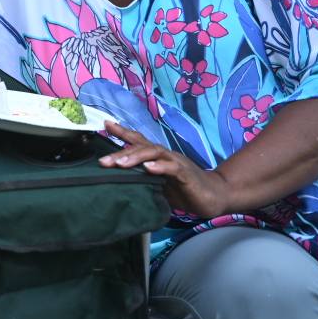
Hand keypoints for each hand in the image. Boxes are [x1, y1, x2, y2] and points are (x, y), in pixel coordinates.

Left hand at [98, 122, 230, 217]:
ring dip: (136, 157)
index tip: (106, 124)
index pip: (139, 141)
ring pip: (154, 153)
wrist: (214, 195)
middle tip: (103, 161)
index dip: (123, 132)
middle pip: (141, 147)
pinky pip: (172, 167)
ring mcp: (176, 162)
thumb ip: (144, 181)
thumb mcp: (160, 185)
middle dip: (121, 152)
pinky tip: (149, 168)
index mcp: (158, 157)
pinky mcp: (186, 173)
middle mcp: (165, 155)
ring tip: (121, 163)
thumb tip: (120, 184)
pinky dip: (160, 167)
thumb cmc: (185, 190)